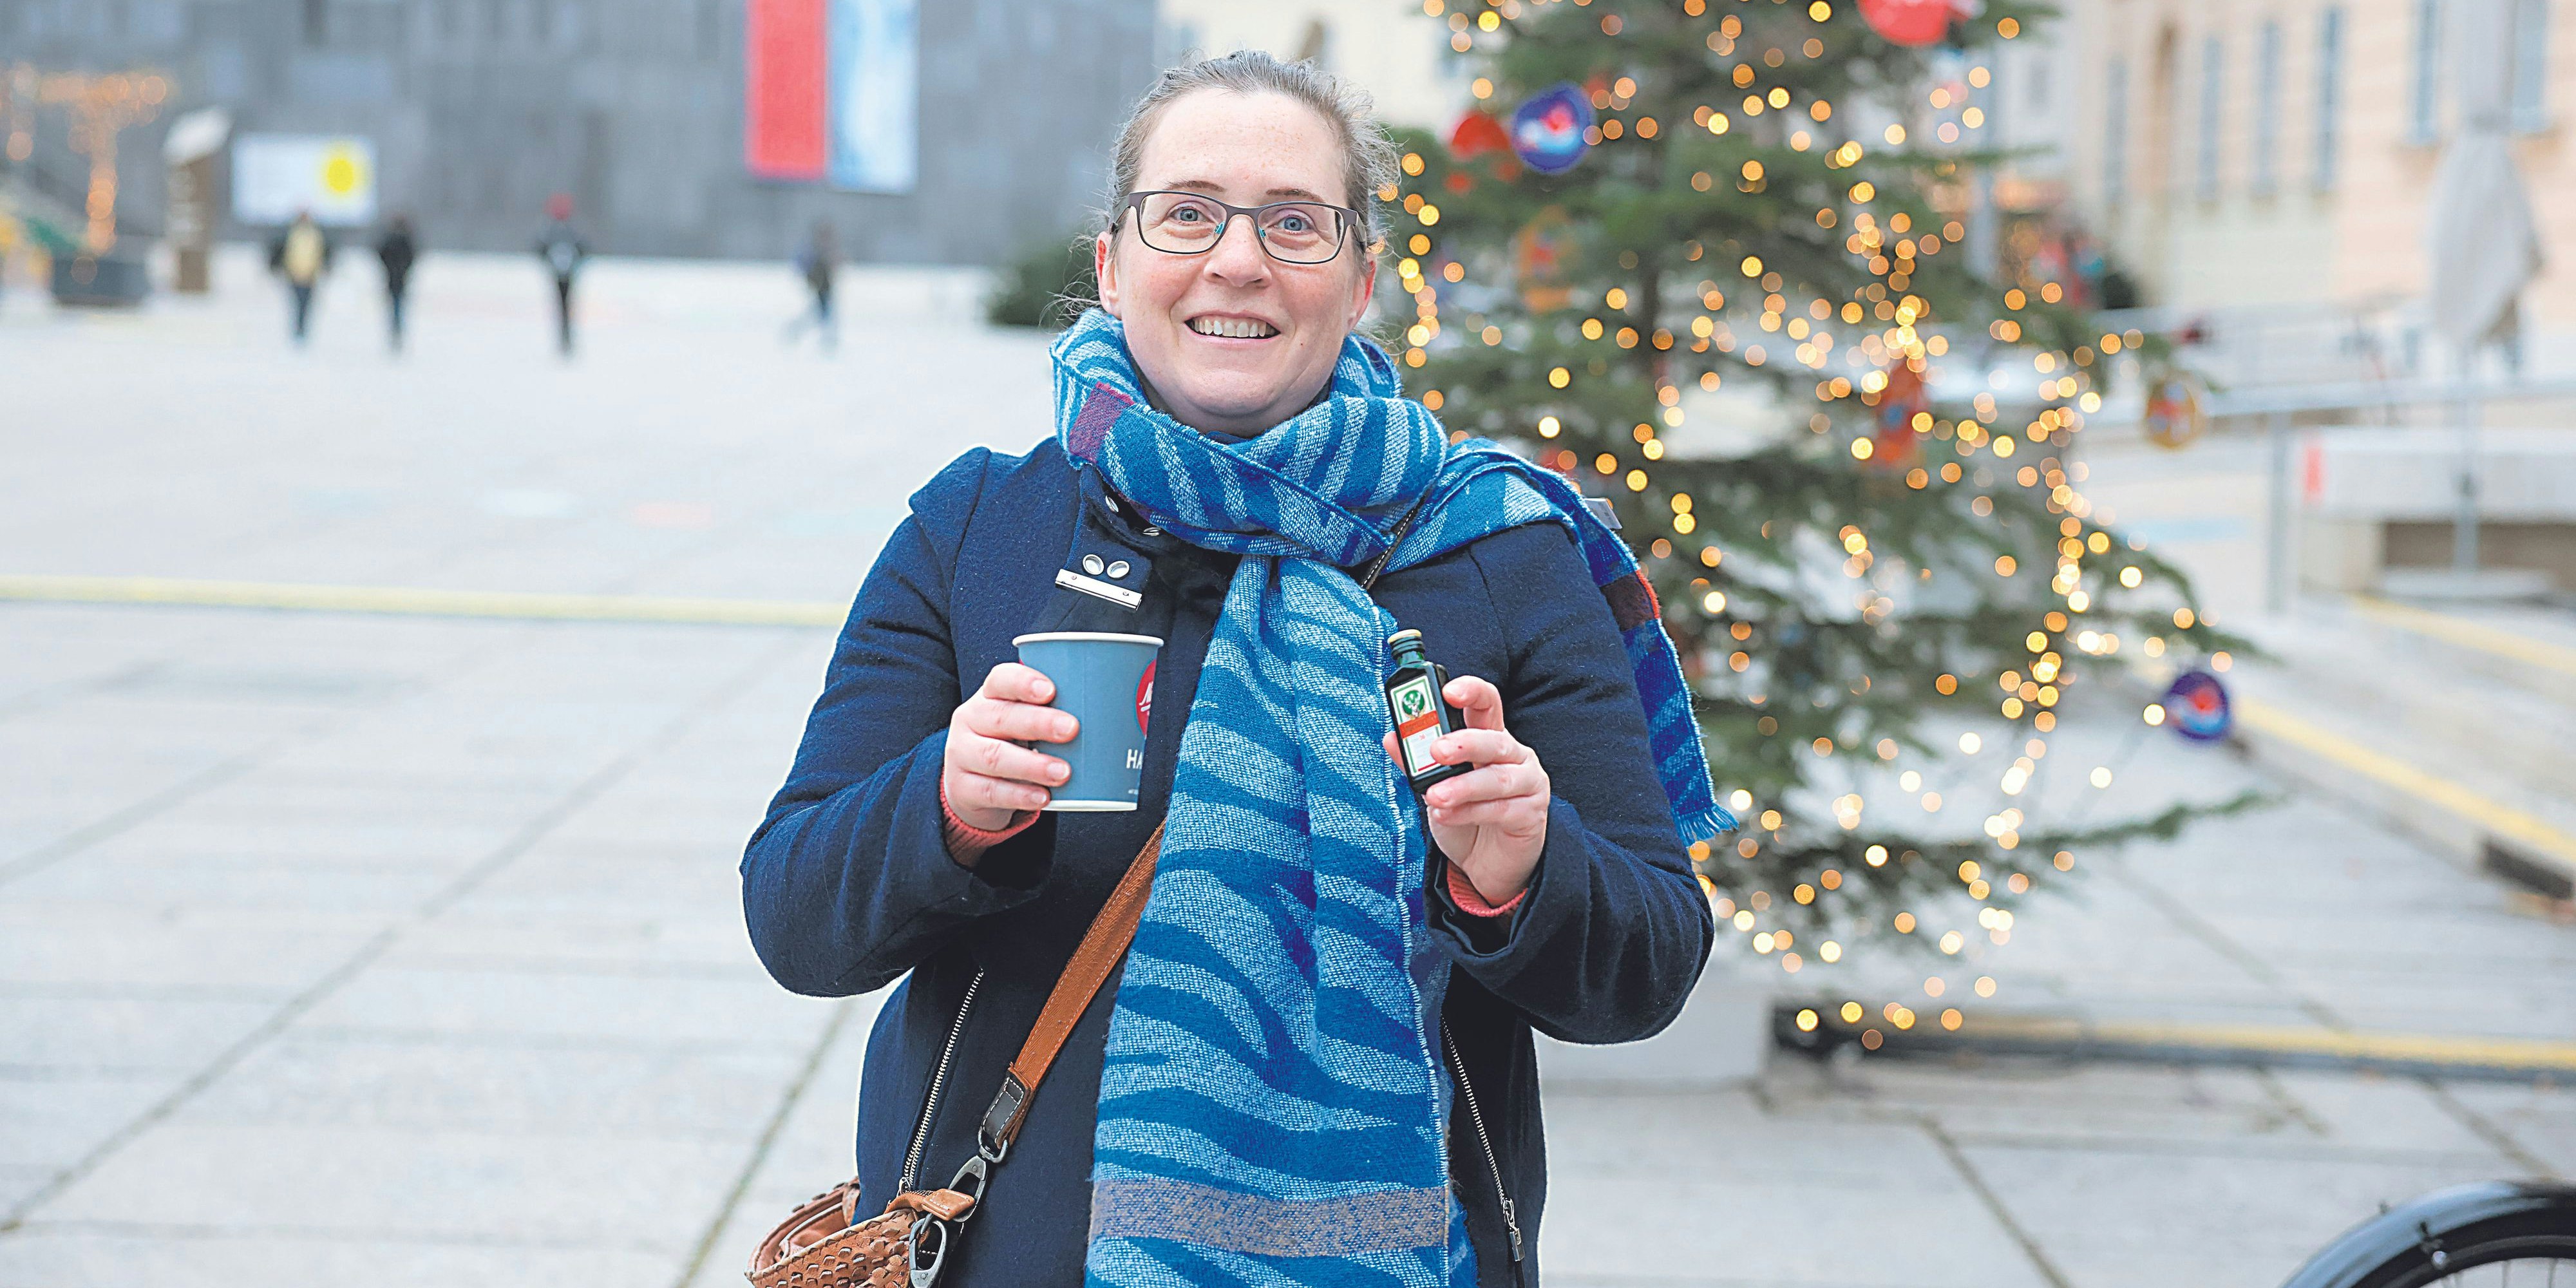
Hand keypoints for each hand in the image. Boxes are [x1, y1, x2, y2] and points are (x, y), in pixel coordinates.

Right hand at [943, 663, 1075, 831]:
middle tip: (1072, 729)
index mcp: (989, 696)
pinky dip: (1019, 795)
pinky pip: (991, 791)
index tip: (1051, 690)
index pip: (1000, 680)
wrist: (970, 783)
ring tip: (1064, 772)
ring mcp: (962, 755)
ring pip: (995, 756)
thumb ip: (1056, 712)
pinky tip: (1043, 797)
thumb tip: (1118, 710)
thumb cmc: (1012, 741)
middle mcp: (971, 720)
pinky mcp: (963, 788)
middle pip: (1001, 717)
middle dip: (1039, 723)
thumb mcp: (1024, 721)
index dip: (1024, 682)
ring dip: (1033, 764)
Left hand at [1380, 674, 1548, 904]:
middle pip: (1494, 739)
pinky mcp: (1530, 814)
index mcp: (1490, 738)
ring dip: (1462, 786)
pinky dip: (1469, 812)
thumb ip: (1417, 763)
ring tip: (1434, 797)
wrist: (1487, 864)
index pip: (1486, 703)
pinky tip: (1446, 816)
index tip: (1449, 691)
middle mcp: (1514, 755)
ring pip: (1497, 778)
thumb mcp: (1435, 786)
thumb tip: (1390, 738)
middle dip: (1464, 743)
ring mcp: (1528, 784)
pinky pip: (1500, 809)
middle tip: (1436, 750)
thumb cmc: (1465, 816)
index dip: (1471, 692)